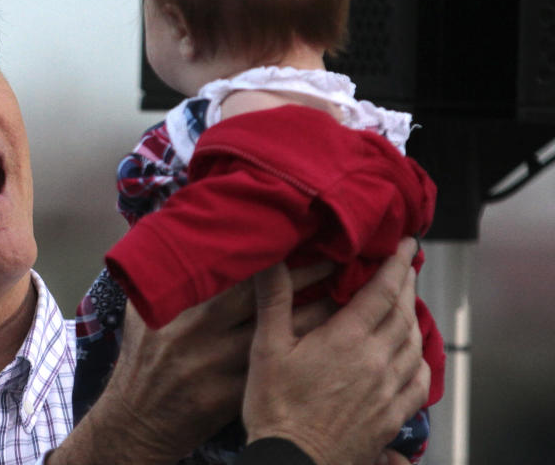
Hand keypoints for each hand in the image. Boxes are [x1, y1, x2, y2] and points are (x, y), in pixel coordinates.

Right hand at [48, 261, 333, 464]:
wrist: (138, 422)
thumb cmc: (142, 361)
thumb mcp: (141, 312)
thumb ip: (159, 277)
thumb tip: (166, 234)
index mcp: (192, 313)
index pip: (248, 281)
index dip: (286, 262)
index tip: (315, 241)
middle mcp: (211, 341)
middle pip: (278, 306)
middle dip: (318, 282)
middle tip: (353, 260)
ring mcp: (229, 373)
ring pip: (294, 342)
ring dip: (331, 316)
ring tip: (361, 297)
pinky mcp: (243, 400)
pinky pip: (293, 376)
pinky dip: (323, 358)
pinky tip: (347, 345)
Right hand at [242, 238, 429, 464]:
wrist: (294, 462)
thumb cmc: (276, 408)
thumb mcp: (266, 348)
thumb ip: (274, 300)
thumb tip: (270, 260)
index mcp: (348, 340)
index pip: (383, 291)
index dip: (396, 263)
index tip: (405, 244)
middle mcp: (377, 362)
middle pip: (403, 313)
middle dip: (407, 285)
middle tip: (406, 266)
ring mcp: (388, 391)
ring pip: (414, 344)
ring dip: (413, 318)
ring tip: (407, 304)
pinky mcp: (393, 417)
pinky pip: (419, 381)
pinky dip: (420, 360)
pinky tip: (412, 356)